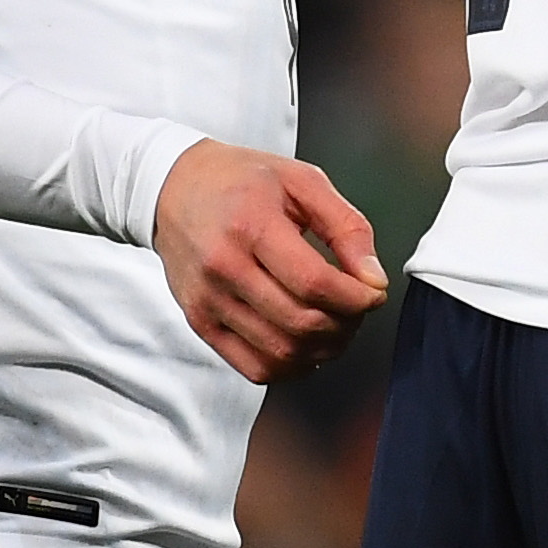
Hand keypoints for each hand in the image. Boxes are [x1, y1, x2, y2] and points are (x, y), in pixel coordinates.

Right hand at [152, 141, 388, 384]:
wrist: (173, 187)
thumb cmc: (240, 180)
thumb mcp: (302, 181)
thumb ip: (347, 227)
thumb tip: (374, 278)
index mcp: (251, 226)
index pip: (313, 283)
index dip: (355, 298)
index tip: (373, 293)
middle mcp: (224, 268)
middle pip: (300, 322)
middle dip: (345, 324)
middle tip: (358, 308)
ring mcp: (208, 300)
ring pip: (280, 352)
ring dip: (323, 348)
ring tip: (336, 324)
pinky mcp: (199, 322)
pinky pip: (253, 367)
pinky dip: (290, 366)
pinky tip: (306, 343)